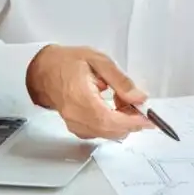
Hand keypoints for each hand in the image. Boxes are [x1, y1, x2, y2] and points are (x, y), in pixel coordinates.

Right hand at [25, 45, 153, 139]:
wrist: (45, 69)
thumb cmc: (69, 62)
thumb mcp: (100, 61)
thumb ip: (120, 80)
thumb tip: (139, 98)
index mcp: (79, 97)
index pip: (108, 119)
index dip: (131, 122)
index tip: (148, 119)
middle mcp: (75, 115)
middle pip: (109, 130)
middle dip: (131, 122)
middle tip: (140, 106)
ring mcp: (73, 124)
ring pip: (106, 133)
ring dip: (122, 122)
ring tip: (124, 102)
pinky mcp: (76, 127)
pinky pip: (99, 132)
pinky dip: (112, 124)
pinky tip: (115, 109)